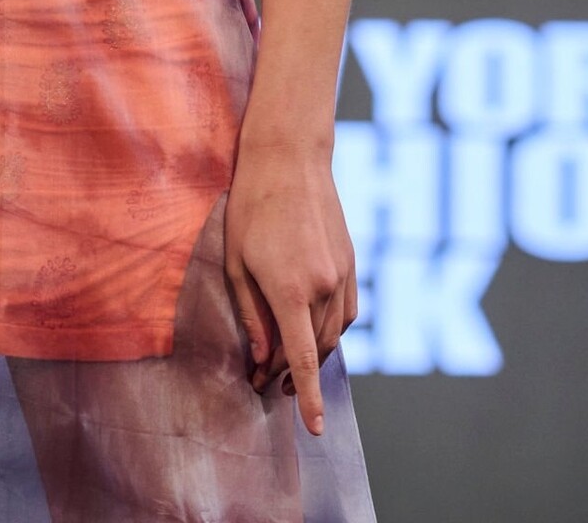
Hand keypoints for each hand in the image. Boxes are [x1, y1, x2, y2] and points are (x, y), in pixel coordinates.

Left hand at [223, 141, 357, 437]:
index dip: (308, 397)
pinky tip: (314, 331)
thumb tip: (263, 357)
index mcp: (290, 288)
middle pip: (316, 350)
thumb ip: (251, 314)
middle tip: (265, 382)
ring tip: (285, 363)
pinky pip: (347, 311)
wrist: (289, 157)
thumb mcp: (236, 262)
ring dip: (313, 354)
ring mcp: (342, 274)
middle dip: (293, 374)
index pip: (303, 359)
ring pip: (335, 333)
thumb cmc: (251, 206)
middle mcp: (323, 285)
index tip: (316, 430)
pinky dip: (332, 329)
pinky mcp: (351, 262)